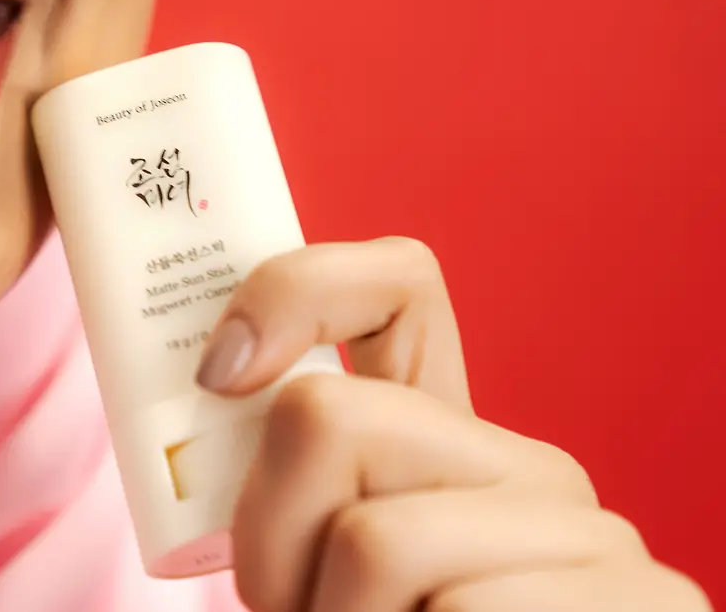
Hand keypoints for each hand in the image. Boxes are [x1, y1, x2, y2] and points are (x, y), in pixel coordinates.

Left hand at [195, 237, 711, 611]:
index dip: (293, 293)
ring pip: (375, 539)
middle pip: (330, 416)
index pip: (397, 286)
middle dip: (266, 538)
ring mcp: (591, 534)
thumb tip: (219, 373)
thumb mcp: (317, 570)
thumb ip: (293, 487)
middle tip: (295, 610)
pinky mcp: (645, 602)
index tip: (220, 372)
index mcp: (454, 445)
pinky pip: (458, 611)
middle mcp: (530, 467)